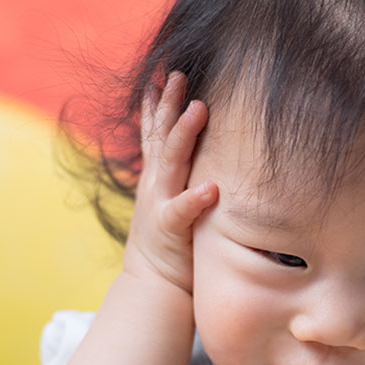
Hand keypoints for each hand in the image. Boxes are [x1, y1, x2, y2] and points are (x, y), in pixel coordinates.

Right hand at [121, 71, 217, 294]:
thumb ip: (181, 181)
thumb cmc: (171, 247)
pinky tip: (211, 188)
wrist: (153, 289)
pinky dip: (195, 198)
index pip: (155, 135)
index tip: (163, 76)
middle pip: (162, 137)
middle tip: (180, 75)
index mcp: (158, 180)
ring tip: (200, 109)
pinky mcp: (170, 230)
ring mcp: (160, 205)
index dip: (158, 105)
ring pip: (171, 163)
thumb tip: (200, 160)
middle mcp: (156, 186)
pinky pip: (182, 211)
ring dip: (184, 134)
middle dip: (170, 105)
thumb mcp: (171, 205)